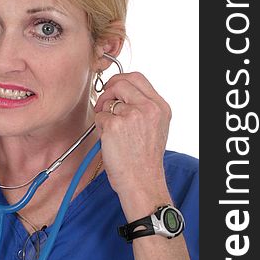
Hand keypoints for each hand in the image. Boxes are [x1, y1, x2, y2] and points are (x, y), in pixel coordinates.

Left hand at [94, 72, 171, 210]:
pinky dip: (100, 127)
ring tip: (114, 134)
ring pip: (107, 102)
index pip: (137, 78)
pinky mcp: (114, 126)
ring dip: (104, 115)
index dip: (121, 80)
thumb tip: (121, 92)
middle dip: (108, 92)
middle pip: (120, 83)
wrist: (142, 181)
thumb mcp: (155, 127)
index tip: (113, 87)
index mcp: (160, 107)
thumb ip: (143, 107)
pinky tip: (110, 141)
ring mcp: (131, 115)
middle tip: (104, 105)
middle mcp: (148, 108)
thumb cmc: (144, 159)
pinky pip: (99, 116)